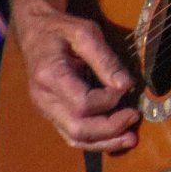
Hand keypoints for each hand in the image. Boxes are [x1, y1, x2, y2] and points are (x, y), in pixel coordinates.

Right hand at [13, 0, 139, 151]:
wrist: (35, 32)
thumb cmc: (61, 30)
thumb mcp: (85, 33)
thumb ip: (105, 59)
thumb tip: (126, 85)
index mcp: (49, 76)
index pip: (82, 103)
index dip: (109, 100)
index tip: (127, 87)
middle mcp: (44, 99)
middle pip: (78, 128)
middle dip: (110, 129)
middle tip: (135, 116)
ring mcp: (46, 109)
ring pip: (74, 138)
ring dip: (105, 141)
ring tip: (131, 138)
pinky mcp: (52, 113)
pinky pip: (72, 135)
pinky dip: (95, 140)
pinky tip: (115, 137)